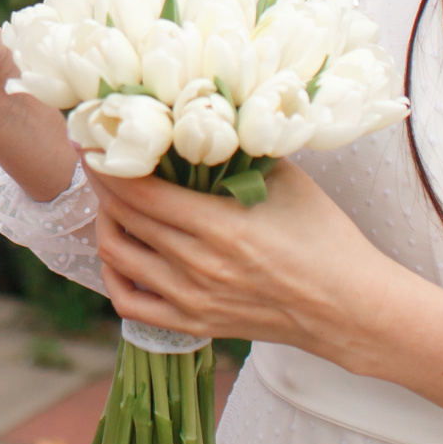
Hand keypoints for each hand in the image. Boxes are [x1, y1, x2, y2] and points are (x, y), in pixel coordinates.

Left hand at [88, 158, 380, 348]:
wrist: (348, 306)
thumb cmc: (324, 239)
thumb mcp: (287, 181)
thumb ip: (241, 153)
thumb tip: (204, 119)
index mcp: (220, 227)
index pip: (141, 192)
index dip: (109, 164)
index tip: (94, 140)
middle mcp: (198, 266)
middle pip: (124, 217)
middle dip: (101, 182)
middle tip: (95, 157)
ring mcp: (192, 300)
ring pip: (118, 256)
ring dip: (105, 222)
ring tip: (109, 198)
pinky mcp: (195, 324)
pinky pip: (130, 304)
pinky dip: (113, 275)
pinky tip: (119, 250)